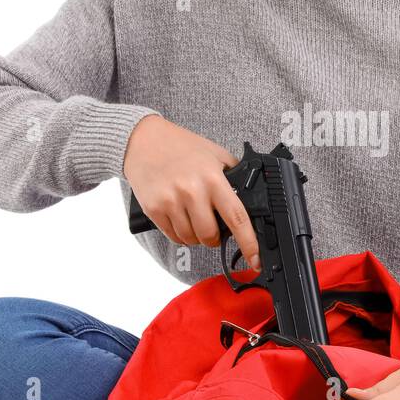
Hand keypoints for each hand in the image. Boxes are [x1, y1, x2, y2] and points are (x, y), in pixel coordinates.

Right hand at [122, 116, 260, 269]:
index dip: (249, 243)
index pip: (236, 218)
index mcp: (213, 178)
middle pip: (210, 236)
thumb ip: (234, 176)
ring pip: (191, 239)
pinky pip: (173, 237)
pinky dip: (180, 234)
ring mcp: (171, 201)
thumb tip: (252, 201)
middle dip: (215, 238)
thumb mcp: (216, 154)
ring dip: (196, 237)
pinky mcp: (154, 209)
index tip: (255, 259)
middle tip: (213, 228)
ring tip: (193, 218)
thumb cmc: (182, 147)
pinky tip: (179, 218)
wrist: (144, 140)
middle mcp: (192, 191)